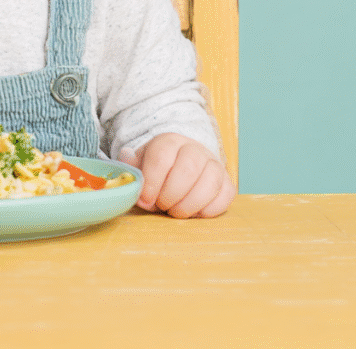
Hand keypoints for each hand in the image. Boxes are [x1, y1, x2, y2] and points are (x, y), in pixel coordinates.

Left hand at [119, 133, 234, 217]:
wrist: (180, 168)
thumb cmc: (156, 173)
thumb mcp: (139, 166)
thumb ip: (131, 169)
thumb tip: (128, 170)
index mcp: (169, 142)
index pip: (161, 156)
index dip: (152, 181)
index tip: (145, 200)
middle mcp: (194, 149)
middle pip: (187, 169)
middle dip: (171, 195)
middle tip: (162, 206)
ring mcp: (214, 165)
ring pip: (209, 183)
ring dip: (189, 204)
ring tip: (175, 212)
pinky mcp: (227, 182)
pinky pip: (225, 196)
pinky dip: (209, 210)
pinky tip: (194, 213)